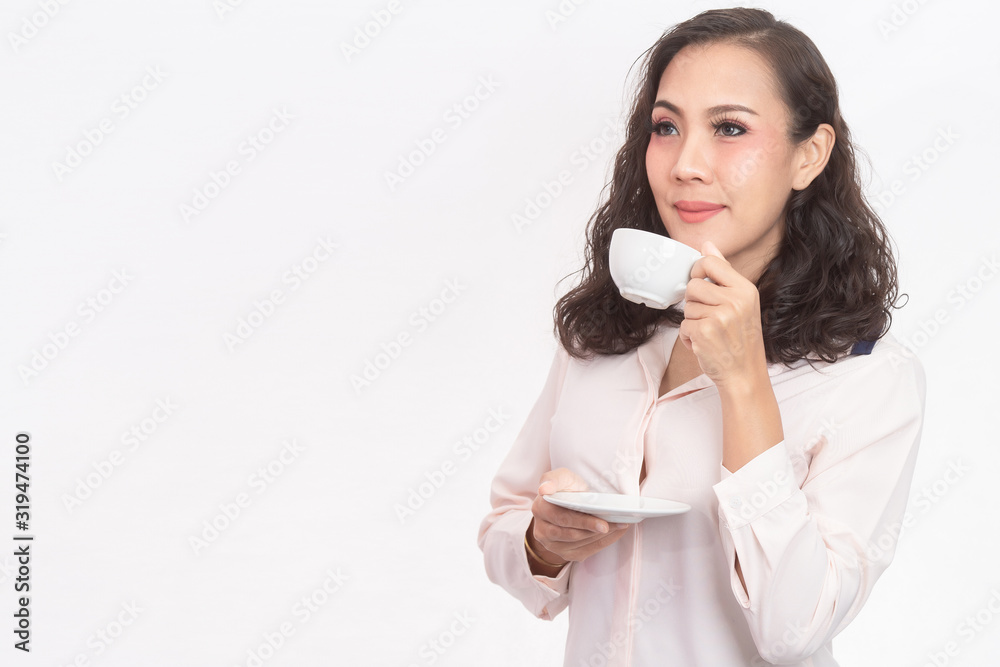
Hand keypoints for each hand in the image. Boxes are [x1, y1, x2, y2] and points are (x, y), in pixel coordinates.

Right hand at [528, 468, 629, 567]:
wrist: (566, 503)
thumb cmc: (566, 489)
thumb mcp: (560, 477)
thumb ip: (552, 479)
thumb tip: (544, 489)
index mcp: (540, 509)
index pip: (562, 518)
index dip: (583, 522)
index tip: (603, 524)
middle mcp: (542, 530)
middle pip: (572, 534)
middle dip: (596, 530)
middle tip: (618, 524)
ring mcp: (552, 545)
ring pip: (580, 544)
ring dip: (603, 537)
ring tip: (620, 526)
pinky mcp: (564, 554)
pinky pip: (585, 551)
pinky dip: (603, 543)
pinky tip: (615, 533)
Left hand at [678, 241, 768, 389]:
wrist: (745, 374)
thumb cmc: (741, 339)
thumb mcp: (741, 302)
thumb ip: (724, 273)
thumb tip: (707, 244)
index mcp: (745, 290)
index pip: (710, 263)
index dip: (697, 270)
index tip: (700, 282)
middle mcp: (735, 301)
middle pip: (693, 285)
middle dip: (694, 302)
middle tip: (709, 317)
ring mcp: (719, 317)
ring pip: (686, 307)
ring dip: (692, 321)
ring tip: (710, 332)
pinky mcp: (704, 332)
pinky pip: (683, 326)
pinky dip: (688, 337)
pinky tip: (704, 344)